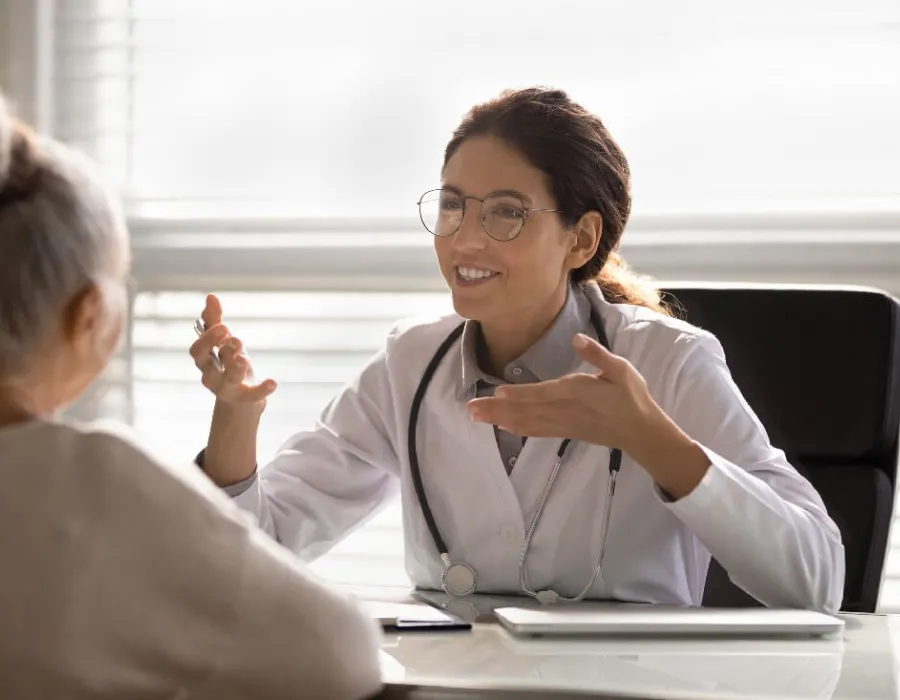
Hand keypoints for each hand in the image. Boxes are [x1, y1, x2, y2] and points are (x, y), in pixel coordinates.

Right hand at [189, 293, 276, 405]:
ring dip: (236, 369)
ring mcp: (228, 390)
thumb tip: (211, 296)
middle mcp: (211, 377)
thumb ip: (215, 321)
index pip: (197, 351)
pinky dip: (263, 389)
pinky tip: (273, 382)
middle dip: (222, 352)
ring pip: (229, 381)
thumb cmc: (229, 363)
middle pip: (208, 367)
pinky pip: (253, 396)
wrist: (242, 397)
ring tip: (244, 358)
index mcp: (204, 361)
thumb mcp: (223, 341)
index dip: (207, 339)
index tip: (223, 326)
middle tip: (236, 339)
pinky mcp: (246, 399)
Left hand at [467, 334, 659, 453]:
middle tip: (470, 409)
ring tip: (476, 417)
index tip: (497, 392)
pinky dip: (516, 428)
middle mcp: (565, 410)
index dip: (520, 394)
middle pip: (526, 410)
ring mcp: (563, 423)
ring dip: (500, 419)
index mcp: (578, 391)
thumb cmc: (630, 396)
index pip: (544, 393)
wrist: (640, 431)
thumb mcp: (621, 369)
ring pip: (526, 422)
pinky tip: (501, 426)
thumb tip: (577, 338)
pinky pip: (536, 431)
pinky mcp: (564, 431)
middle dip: (497, 409)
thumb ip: (597, 354)